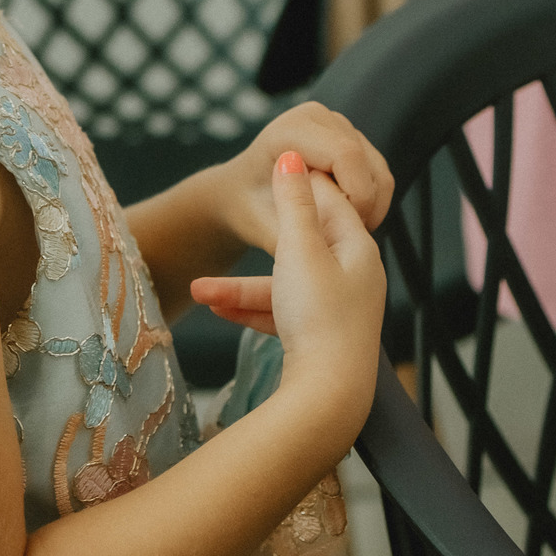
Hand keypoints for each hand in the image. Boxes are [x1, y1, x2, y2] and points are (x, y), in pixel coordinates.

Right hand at [192, 154, 385, 436]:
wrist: (327, 399)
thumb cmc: (317, 317)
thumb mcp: (299, 251)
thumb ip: (293, 203)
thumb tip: (293, 156)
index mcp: (357, 249)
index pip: (331, 200)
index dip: (300, 181)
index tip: (271, 166)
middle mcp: (351, 277)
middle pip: (302, 244)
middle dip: (258, 239)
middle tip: (242, 215)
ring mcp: (335, 311)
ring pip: (282, 284)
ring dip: (239, 287)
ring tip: (198, 291)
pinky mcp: (318, 340)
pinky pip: (280, 314)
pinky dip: (250, 311)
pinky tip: (215, 310)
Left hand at [213, 101, 392, 258]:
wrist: (242, 194)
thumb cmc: (248, 208)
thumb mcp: (266, 227)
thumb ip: (298, 228)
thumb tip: (333, 229)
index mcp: (290, 129)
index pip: (346, 155)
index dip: (355, 196)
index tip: (341, 229)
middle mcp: (316, 117)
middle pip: (366, 161)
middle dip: (362, 205)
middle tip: (341, 235)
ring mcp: (336, 123)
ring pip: (378, 169)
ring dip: (369, 205)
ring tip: (340, 227)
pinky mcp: (351, 137)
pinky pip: (378, 172)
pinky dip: (371, 200)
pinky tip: (346, 215)